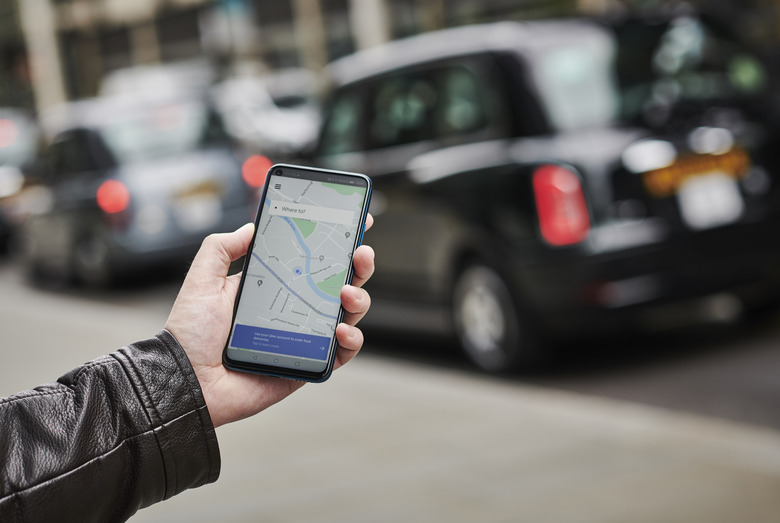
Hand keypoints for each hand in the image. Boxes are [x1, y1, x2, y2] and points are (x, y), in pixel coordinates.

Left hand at [165, 215, 374, 427]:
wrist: (189, 380)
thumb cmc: (192, 333)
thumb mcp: (203, 279)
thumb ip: (221, 247)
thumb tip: (250, 227)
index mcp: (274, 286)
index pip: (312, 259)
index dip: (336, 243)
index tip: (355, 221)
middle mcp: (294, 309)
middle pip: (339, 282)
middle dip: (358, 264)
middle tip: (360, 253)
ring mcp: (305, 337)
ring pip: (348, 314)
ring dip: (359, 299)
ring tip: (347, 293)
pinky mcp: (308, 364)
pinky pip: (342, 353)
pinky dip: (352, 340)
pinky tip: (341, 330)